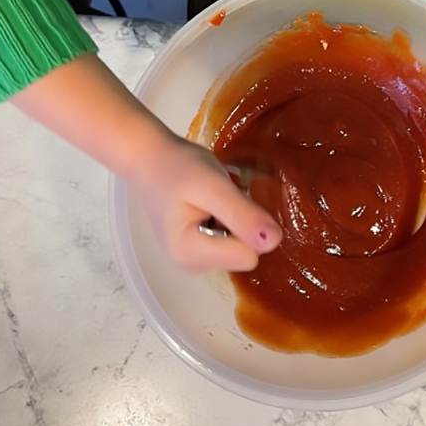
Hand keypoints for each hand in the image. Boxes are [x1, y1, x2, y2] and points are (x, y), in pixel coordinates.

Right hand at [14, 54, 281, 272]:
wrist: (151, 158)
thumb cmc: (178, 167)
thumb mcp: (212, 185)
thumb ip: (241, 214)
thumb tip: (274, 241)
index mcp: (191, 255)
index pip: (248, 255)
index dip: (245, 224)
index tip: (226, 200)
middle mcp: (194, 266)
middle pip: (246, 252)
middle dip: (241, 222)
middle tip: (220, 196)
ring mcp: (197, 260)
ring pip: (242, 245)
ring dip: (236, 218)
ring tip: (214, 198)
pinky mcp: (202, 250)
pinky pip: (234, 239)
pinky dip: (230, 219)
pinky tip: (212, 203)